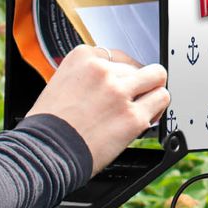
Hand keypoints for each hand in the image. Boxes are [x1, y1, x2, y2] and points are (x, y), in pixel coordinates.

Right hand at [25, 43, 168, 174]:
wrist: (46, 151)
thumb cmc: (48, 124)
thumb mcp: (60, 83)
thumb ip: (85, 76)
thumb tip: (105, 81)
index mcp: (82, 58)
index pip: (117, 56)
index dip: (121, 73)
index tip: (120, 83)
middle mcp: (102, 70)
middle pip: (137, 67)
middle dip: (136, 83)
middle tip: (130, 98)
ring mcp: (119, 92)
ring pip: (157, 78)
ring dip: (151, 91)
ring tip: (144, 104)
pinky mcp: (133, 116)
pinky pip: (160, 101)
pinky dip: (156, 110)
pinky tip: (145, 118)